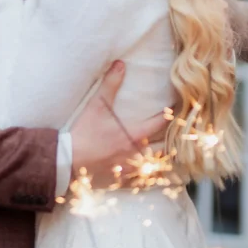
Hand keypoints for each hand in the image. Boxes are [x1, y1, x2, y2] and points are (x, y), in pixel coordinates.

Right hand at [70, 61, 169, 186]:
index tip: (174, 111)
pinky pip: (142, 183)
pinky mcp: (121, 181)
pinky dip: (150, 179)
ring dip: (163, 161)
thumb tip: (120, 64)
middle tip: (178, 137)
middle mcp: (136, 154)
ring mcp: (130, 170)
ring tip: (170, 158)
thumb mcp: (97, 105)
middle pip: (163, 149)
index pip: (159, 124)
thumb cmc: (84, 132)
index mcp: (134, 135)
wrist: (68, 161)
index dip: (168, 116)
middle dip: (171, 142)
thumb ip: (110, 84)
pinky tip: (153, 177)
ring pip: (156, 168)